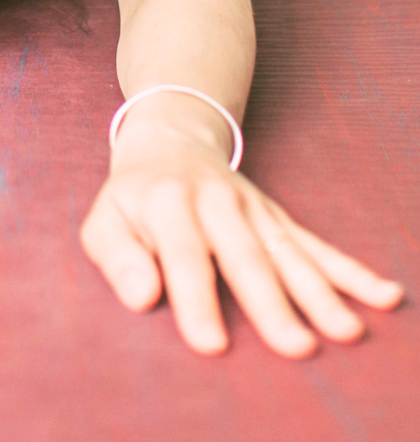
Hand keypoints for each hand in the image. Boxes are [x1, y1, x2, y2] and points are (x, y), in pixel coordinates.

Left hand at [80, 131, 404, 356]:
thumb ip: (118, 258)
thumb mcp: (104, 220)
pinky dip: (350, 271)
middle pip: (245, 255)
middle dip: (271, 302)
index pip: (184, 254)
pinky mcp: (276, 217)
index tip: (212, 344)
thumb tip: (141, 297)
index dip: (196, 298)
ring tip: (346, 330)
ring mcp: (252, 208)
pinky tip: (383, 294)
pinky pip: (315, 244)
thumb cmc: (132, 199)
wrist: (168, 141)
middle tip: (295, 347)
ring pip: (287, 251)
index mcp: (167, 201)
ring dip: (319, 291)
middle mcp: (215, 200)